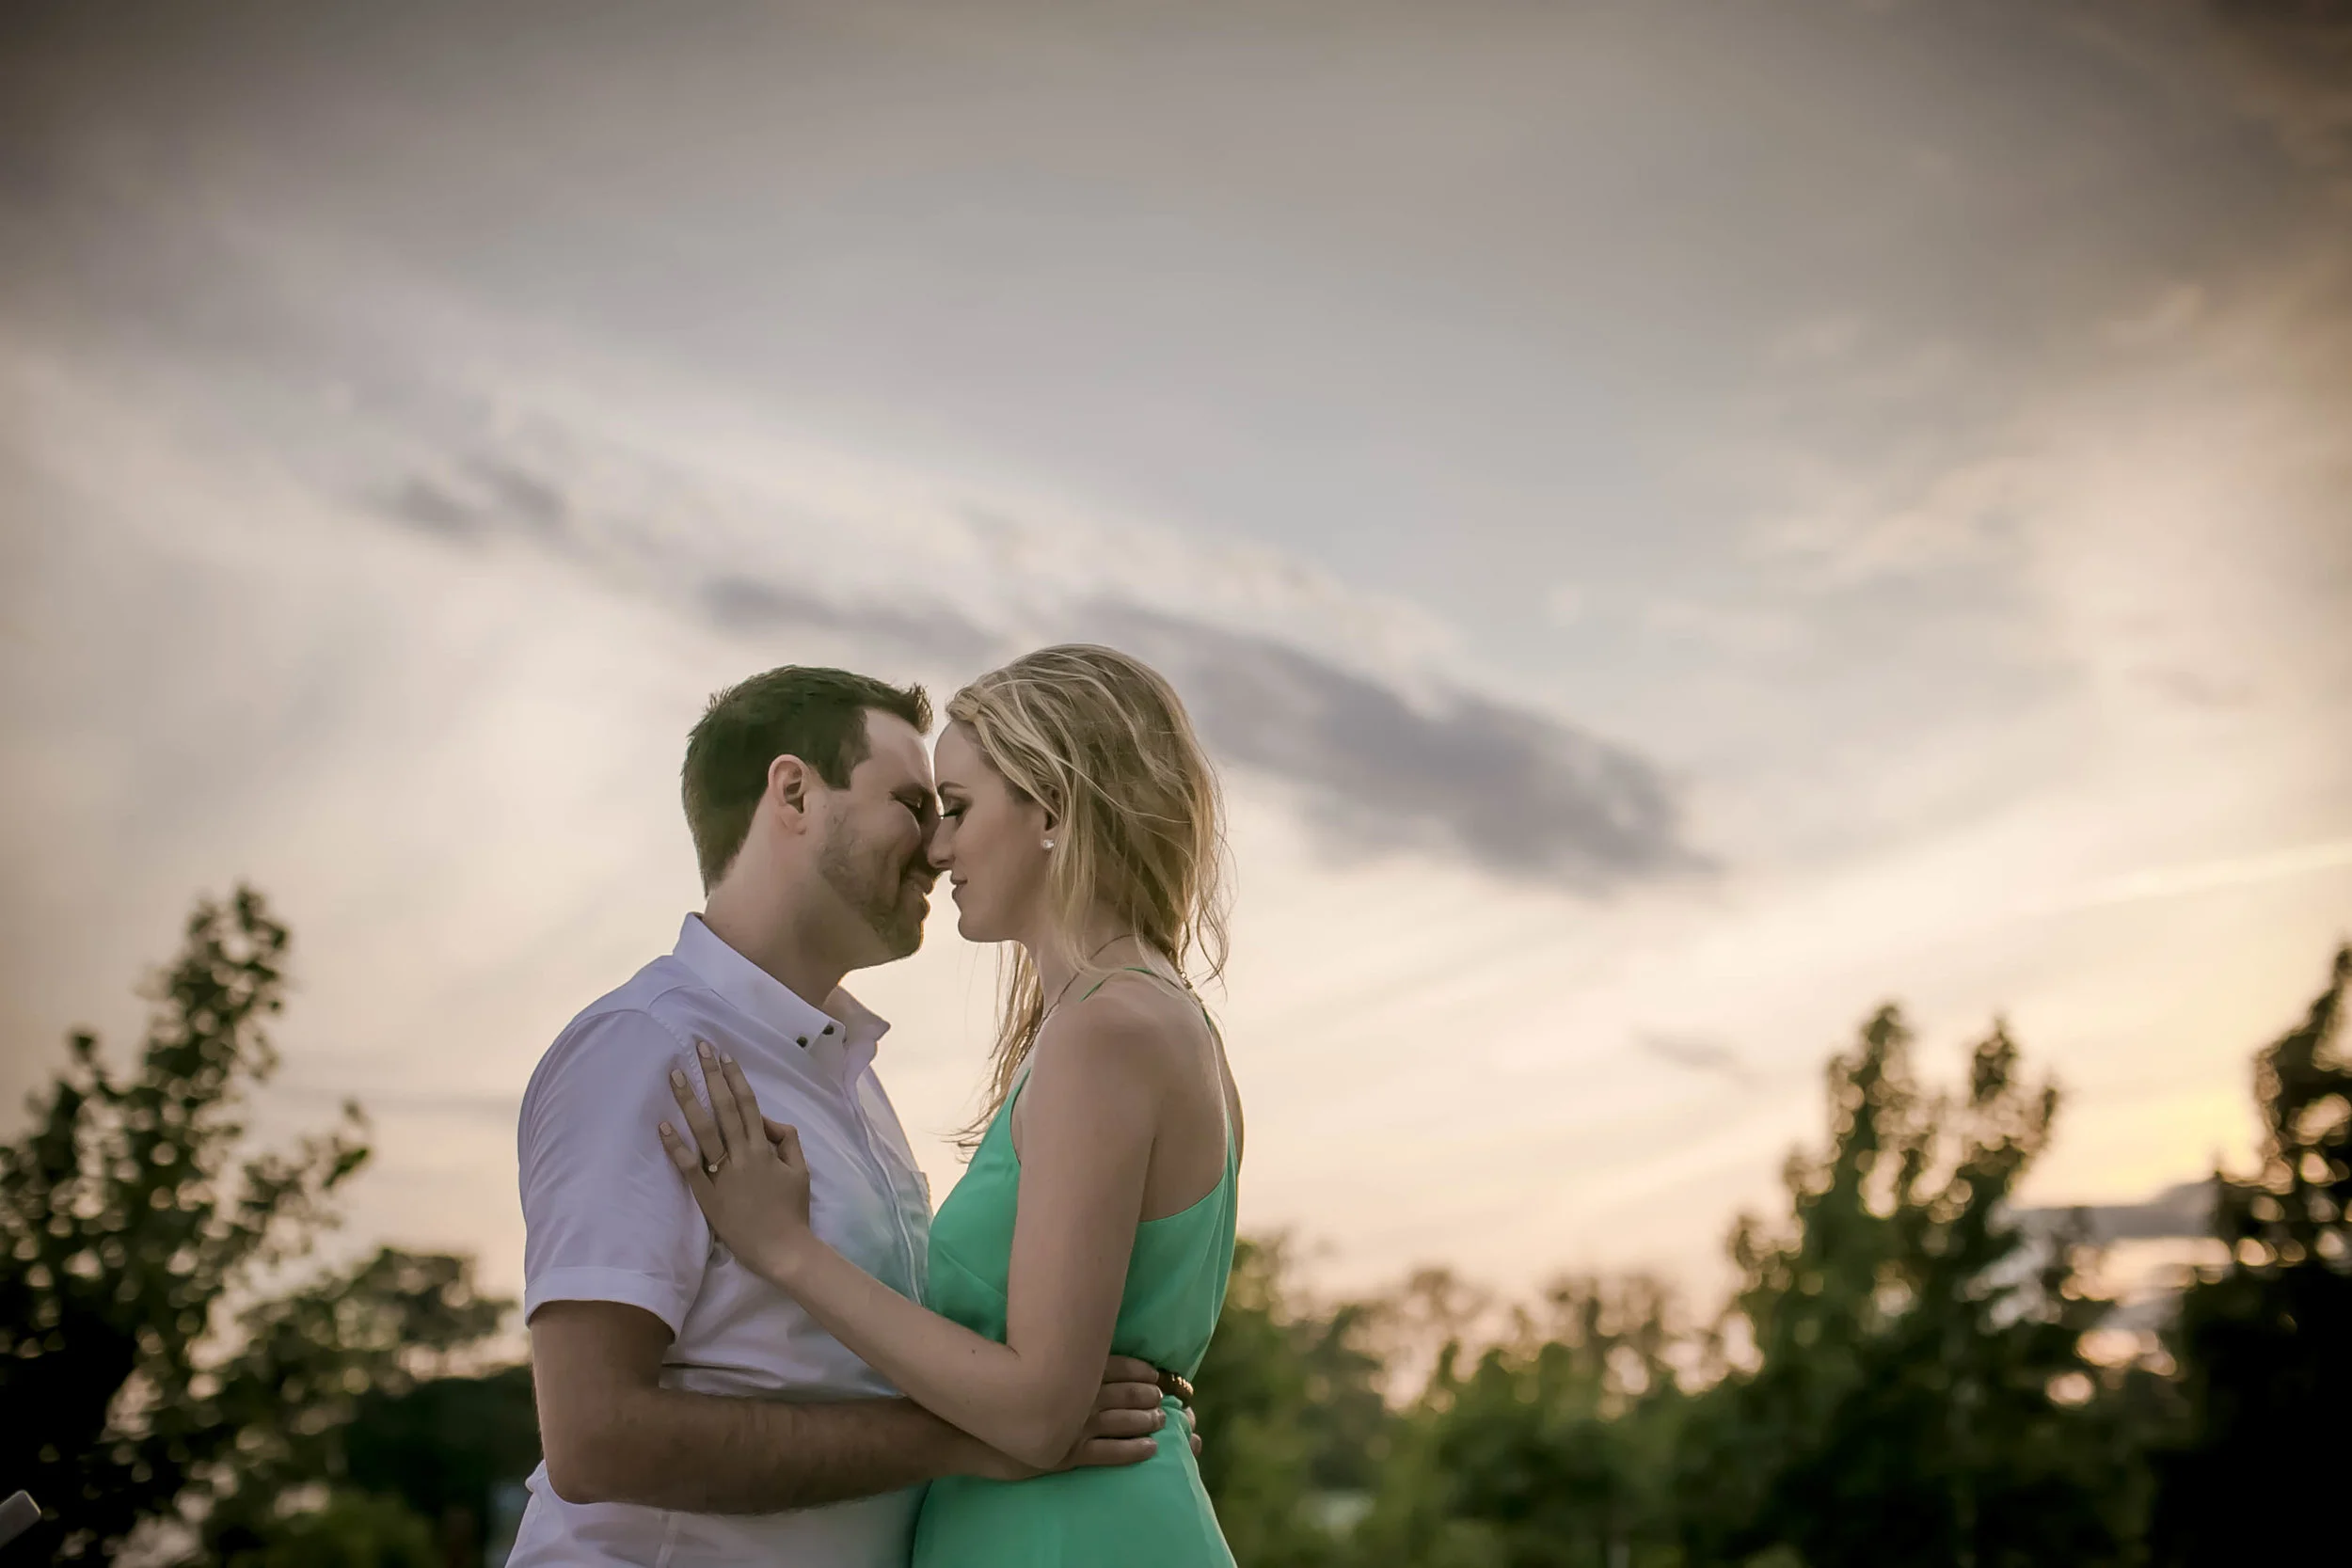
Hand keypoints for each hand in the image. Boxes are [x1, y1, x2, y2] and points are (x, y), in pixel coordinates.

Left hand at [659, 1042, 814, 1281]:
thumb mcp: (801, 1169)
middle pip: (724, 1108)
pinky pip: (688, 1167)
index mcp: (764, 1148)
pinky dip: (675, 1146)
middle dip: (711, 1075)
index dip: (735, 1077)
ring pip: (703, 1131)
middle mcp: (742, 1155)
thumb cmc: (792, 1210)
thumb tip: (770, 1121)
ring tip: (676, 1076)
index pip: (748, 1104)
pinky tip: (663, 1125)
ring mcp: (722, 1175)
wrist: (783, 1249)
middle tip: (698, 1048)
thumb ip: (788, 1140)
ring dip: (689, 1101)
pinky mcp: (707, 1195)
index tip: (724, 1055)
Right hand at [957, 1356, 1197, 1479]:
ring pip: (1122, 1421)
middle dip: (1148, 1395)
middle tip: (1165, 1396)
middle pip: (1124, 1392)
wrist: (964, 1427)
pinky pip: (1110, 1453)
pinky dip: (1133, 1450)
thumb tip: (1062, 1344)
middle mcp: (1077, 1394)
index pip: (1113, 1365)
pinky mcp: (1067, 1453)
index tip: (1155, 1372)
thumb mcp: (1018, 1360)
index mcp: (1067, 1370)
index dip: (1138, 1370)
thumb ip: (1045, 1354)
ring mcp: (1075, 1425)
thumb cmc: (987, 1388)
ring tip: (1162, 1418)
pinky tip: (1151, 1449)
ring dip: (1146, 1419)